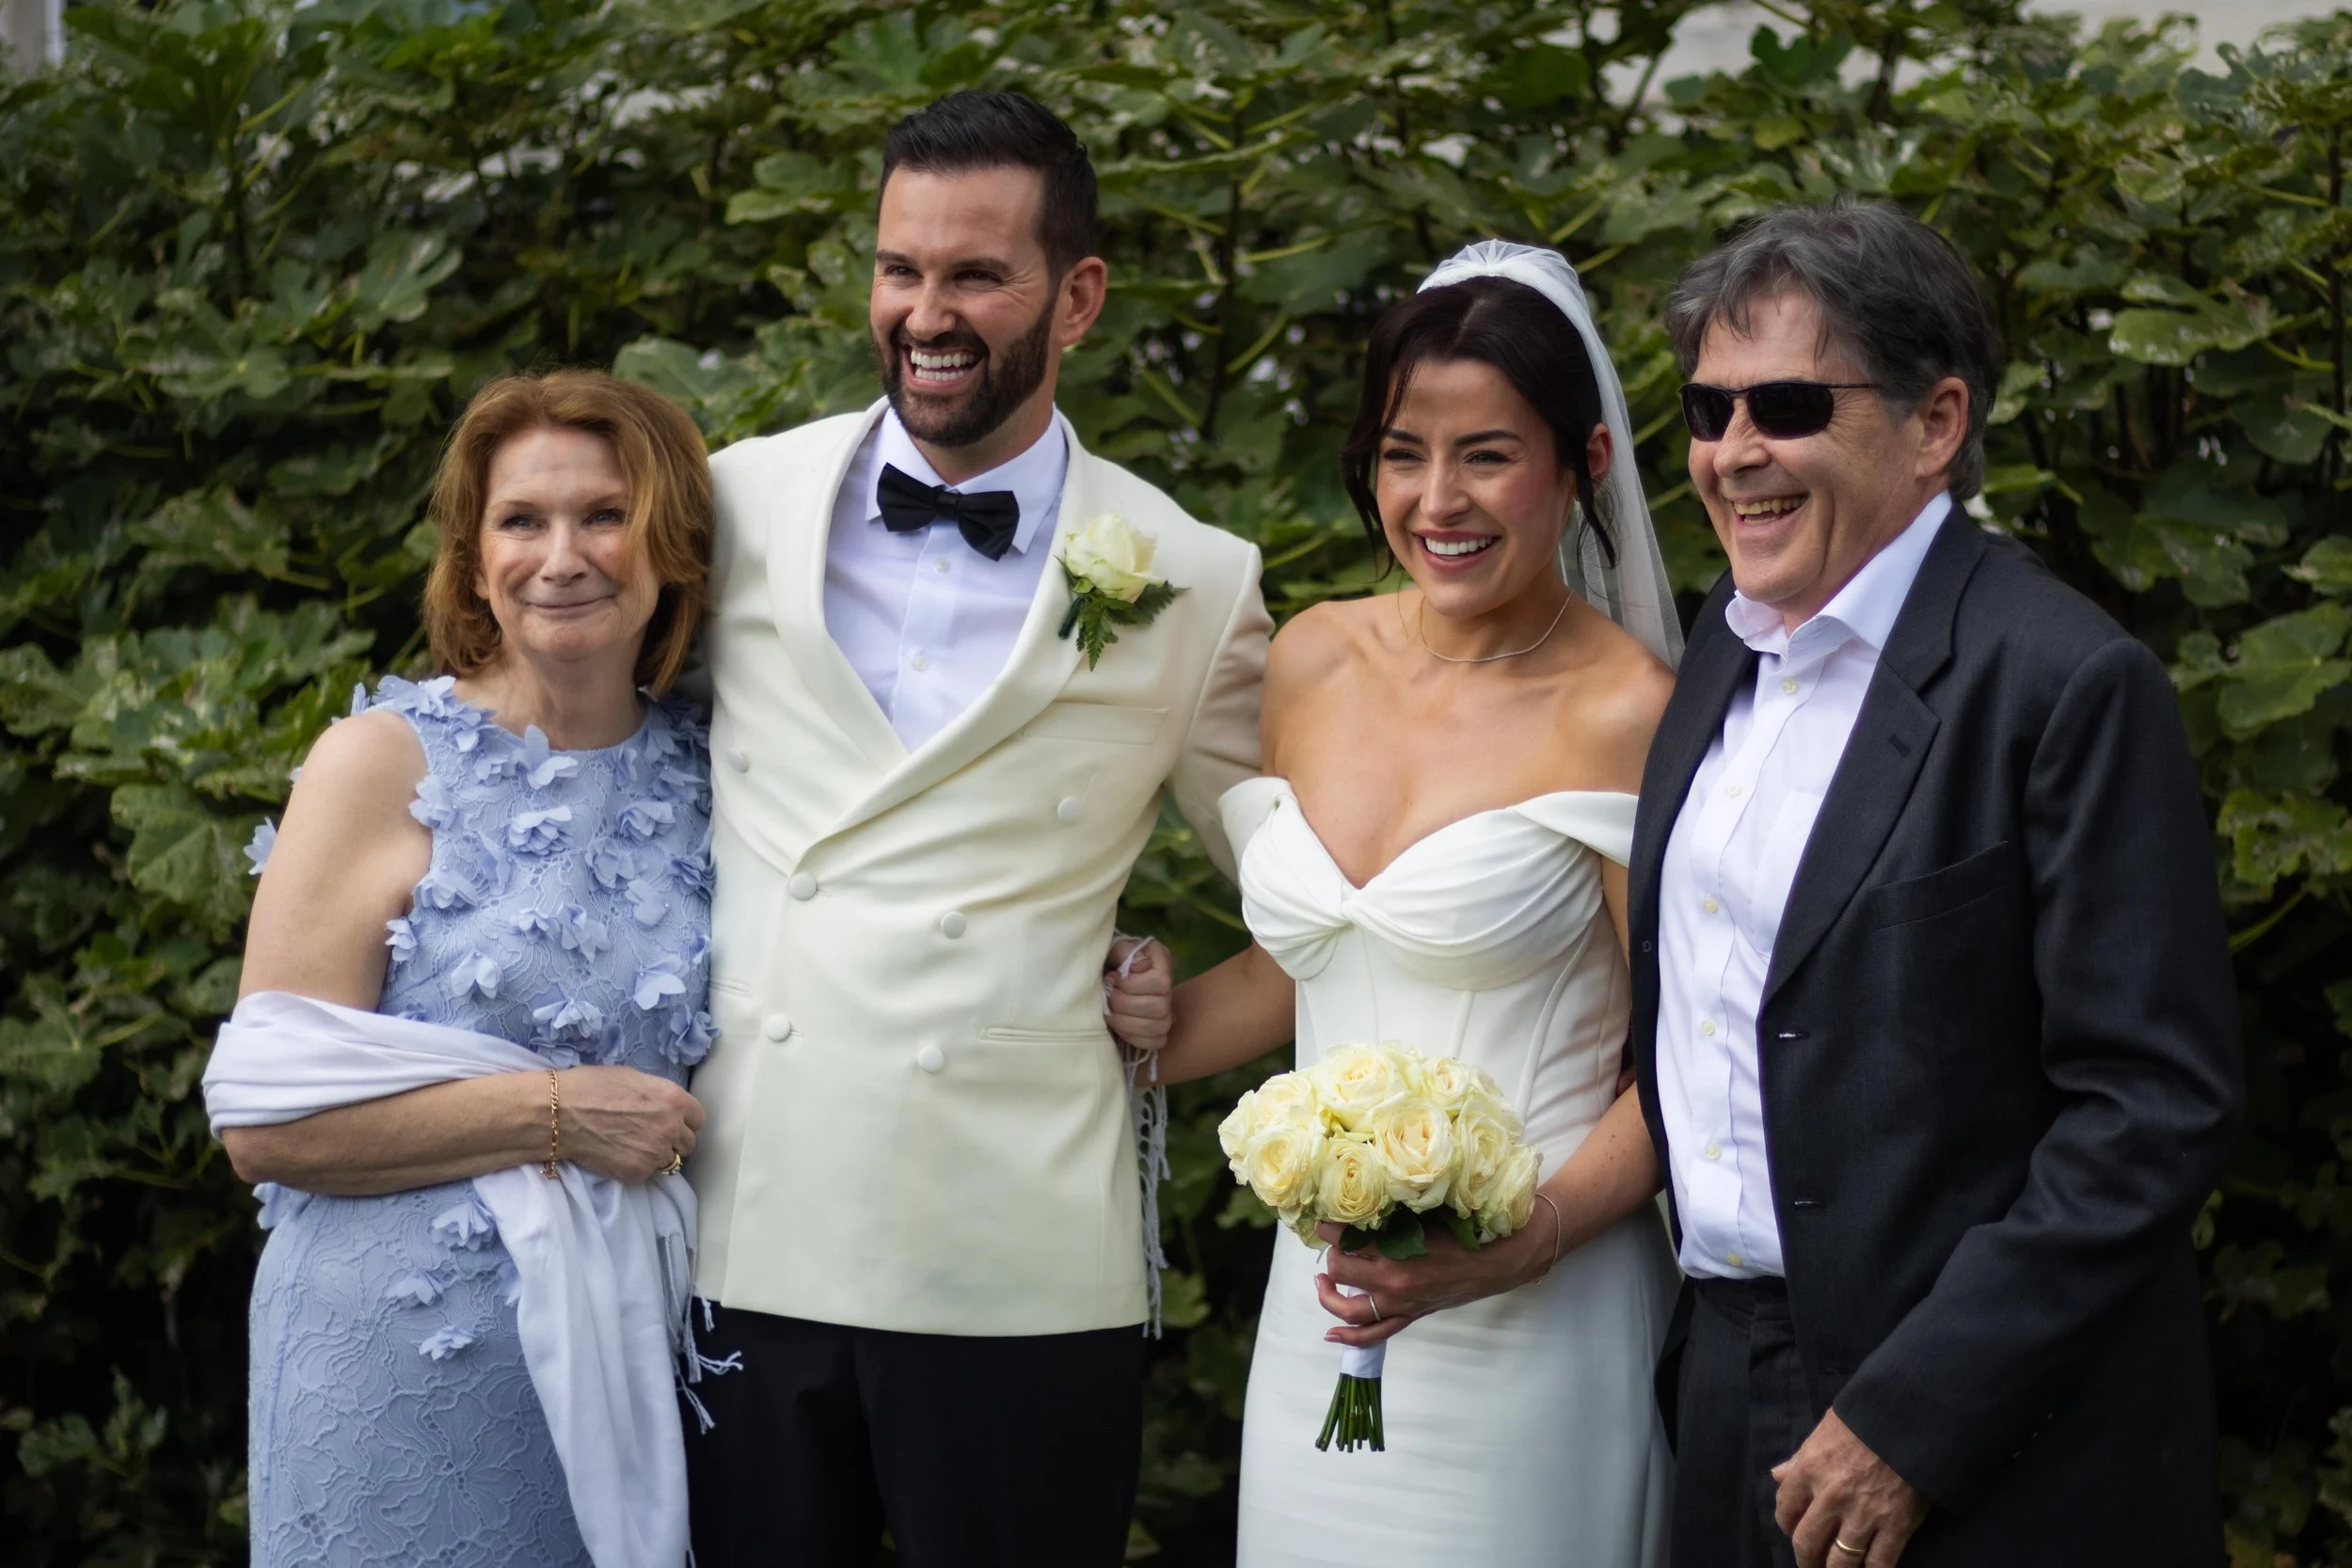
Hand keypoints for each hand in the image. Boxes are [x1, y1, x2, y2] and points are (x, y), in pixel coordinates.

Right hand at [555, 1065, 704, 1182]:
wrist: (561, 1113)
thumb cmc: (592, 1087)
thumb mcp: (633, 1078)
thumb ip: (657, 1094)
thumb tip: (662, 1104)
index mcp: (674, 1100)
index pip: (698, 1119)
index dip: (684, 1121)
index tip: (673, 1122)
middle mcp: (671, 1128)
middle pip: (688, 1143)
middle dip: (674, 1140)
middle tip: (653, 1136)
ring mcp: (655, 1153)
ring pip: (670, 1161)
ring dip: (658, 1155)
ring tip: (635, 1147)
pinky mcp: (637, 1172)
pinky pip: (648, 1173)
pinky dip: (638, 1167)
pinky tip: (621, 1156)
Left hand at [1104, 936, 1171, 1053]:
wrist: (1101, 973)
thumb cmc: (1107, 958)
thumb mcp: (1112, 948)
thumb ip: (1125, 951)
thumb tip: (1141, 966)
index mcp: (1161, 961)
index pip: (1161, 982)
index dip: (1133, 985)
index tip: (1111, 978)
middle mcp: (1168, 987)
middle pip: (1159, 1007)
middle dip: (1125, 1005)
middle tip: (1107, 997)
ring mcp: (1166, 1010)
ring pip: (1158, 1027)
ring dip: (1126, 1023)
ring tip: (1108, 1012)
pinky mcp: (1157, 1030)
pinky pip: (1155, 1041)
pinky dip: (1133, 1037)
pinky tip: (1117, 1026)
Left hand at [1314, 1210, 1554, 1347]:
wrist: (1494, 1263)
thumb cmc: (1462, 1234)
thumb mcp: (1424, 1217)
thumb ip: (1392, 1217)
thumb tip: (1361, 1207)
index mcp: (1396, 1253)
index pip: (1345, 1240)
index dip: (1329, 1228)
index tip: (1324, 1220)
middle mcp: (1393, 1283)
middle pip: (1340, 1271)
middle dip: (1332, 1255)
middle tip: (1334, 1243)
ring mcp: (1400, 1304)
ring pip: (1349, 1310)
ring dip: (1329, 1296)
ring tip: (1322, 1281)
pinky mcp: (1409, 1316)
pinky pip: (1373, 1335)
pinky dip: (1349, 1338)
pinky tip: (1330, 1334)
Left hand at [1771, 1408, 1928, 1567]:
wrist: (1912, 1418)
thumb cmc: (1865, 1417)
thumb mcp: (1824, 1429)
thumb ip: (1800, 1457)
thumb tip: (1777, 1474)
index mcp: (1809, 1470)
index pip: (1786, 1509)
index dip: (1787, 1523)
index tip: (1792, 1529)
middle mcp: (1830, 1498)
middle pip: (1807, 1543)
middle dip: (1806, 1559)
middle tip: (1809, 1564)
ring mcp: (1863, 1516)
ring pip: (1841, 1560)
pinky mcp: (1896, 1527)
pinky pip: (1879, 1562)